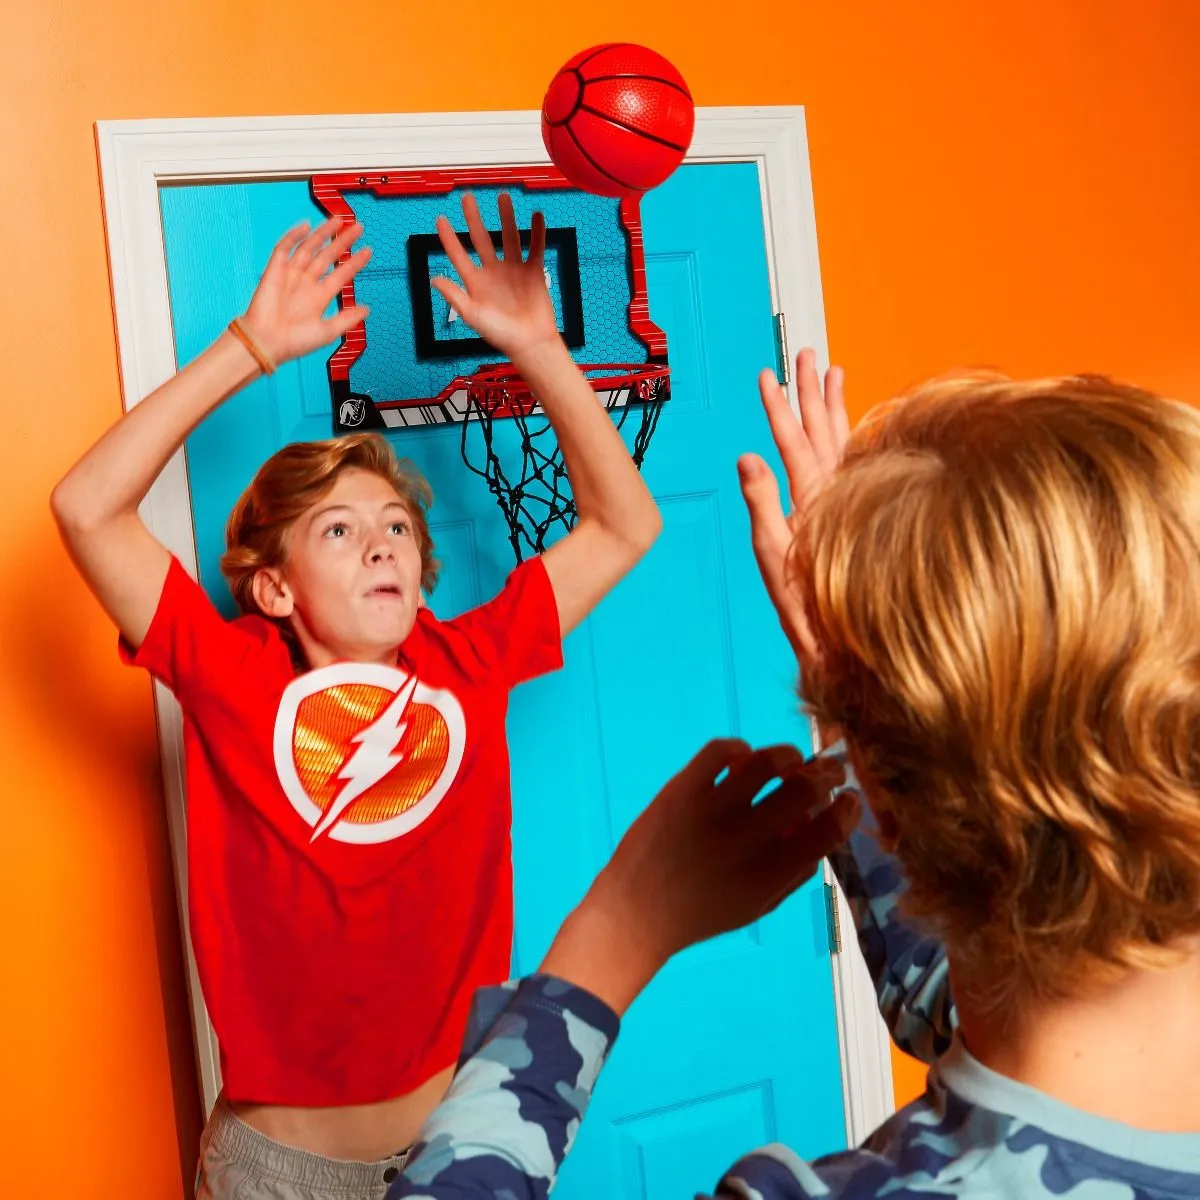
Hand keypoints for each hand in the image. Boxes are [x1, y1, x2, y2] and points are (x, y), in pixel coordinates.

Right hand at [241, 217, 371, 366]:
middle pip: (328, 256)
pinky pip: (284, 249)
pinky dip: (293, 236)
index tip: (368, 251)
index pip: (342, 274)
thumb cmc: (294, 342)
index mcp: (320, 297)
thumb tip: (367, 309)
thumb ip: (348, 319)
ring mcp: (291, 275)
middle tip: (358, 227)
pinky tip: (306, 226)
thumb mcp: (328, 331)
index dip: (355, 262)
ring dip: (323, 234)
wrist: (267, 342)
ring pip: (310, 248)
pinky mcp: (274, 270)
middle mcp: (307, 283)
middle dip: (342, 242)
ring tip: (338, 221)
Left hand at [431, 192, 559, 359]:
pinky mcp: (533, 273)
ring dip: (506, 217)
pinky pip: (535, 248)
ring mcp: (513, 271)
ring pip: (508, 237)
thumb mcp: (472, 315)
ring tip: (503, 198)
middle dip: (474, 218)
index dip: (448, 237)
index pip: (458, 255)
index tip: (440, 219)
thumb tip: (434, 279)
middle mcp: (493, 273)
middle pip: (481, 239)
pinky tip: (535, 217)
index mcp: (476, 283)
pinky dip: (537, 233)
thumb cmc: (501, 335)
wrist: (530, 344)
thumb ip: (454, 296)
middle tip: (468, 198)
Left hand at [542, 739, 857, 1012]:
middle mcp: (743, 841)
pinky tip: (742, 759)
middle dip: (824, 774)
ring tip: (790, 759)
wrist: (637, 913)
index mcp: (768, 875)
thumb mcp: (757, 905)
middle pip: (802, 790)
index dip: (847, 809)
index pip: (826, 832)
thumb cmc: (702, 911)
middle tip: (826, 771)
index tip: (848, 799)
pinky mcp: (680, 791)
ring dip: (787, 754)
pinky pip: (719, 751)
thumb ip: (794, 873)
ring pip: (764, 762)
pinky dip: (738, 747)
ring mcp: (709, 812)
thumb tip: (819, 827)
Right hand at [738, 349, 849, 665]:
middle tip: (806, 353)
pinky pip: (855, 464)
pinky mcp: (856, 515)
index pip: (794, 441)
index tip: (770, 374)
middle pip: (823, 431)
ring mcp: (848, 504)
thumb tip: (751, 456)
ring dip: (834, 407)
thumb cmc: (809, 607)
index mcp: (812, 500)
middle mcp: (835, 496)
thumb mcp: (774, 555)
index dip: (780, 407)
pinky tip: (850, 429)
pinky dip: (849, 438)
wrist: (844, 642)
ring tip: (832, 373)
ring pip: (843, 443)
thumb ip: (762, 502)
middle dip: (811, 392)